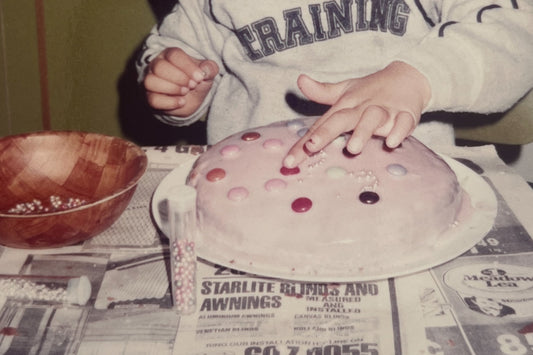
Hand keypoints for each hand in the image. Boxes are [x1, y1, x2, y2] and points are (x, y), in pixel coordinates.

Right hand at [144, 47, 218, 116]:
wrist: (190, 100)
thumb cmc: (195, 81)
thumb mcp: (206, 74)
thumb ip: (209, 69)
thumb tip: (206, 69)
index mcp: (170, 55)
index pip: (173, 55)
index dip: (187, 66)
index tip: (200, 77)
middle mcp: (156, 66)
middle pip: (159, 67)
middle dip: (179, 78)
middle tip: (192, 85)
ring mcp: (151, 82)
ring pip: (150, 82)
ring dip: (172, 88)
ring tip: (185, 92)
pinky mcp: (150, 98)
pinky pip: (152, 100)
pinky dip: (169, 102)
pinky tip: (181, 102)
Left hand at [283, 61, 430, 167]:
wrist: (409, 75)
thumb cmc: (371, 90)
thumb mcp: (346, 90)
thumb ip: (322, 91)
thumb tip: (300, 80)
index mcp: (346, 104)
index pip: (321, 124)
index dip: (304, 143)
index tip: (289, 161)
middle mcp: (362, 107)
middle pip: (342, 119)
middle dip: (326, 132)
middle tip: (312, 147)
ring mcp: (385, 110)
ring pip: (373, 119)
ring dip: (363, 132)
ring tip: (353, 148)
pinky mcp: (406, 114)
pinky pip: (403, 123)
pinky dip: (398, 131)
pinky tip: (392, 143)